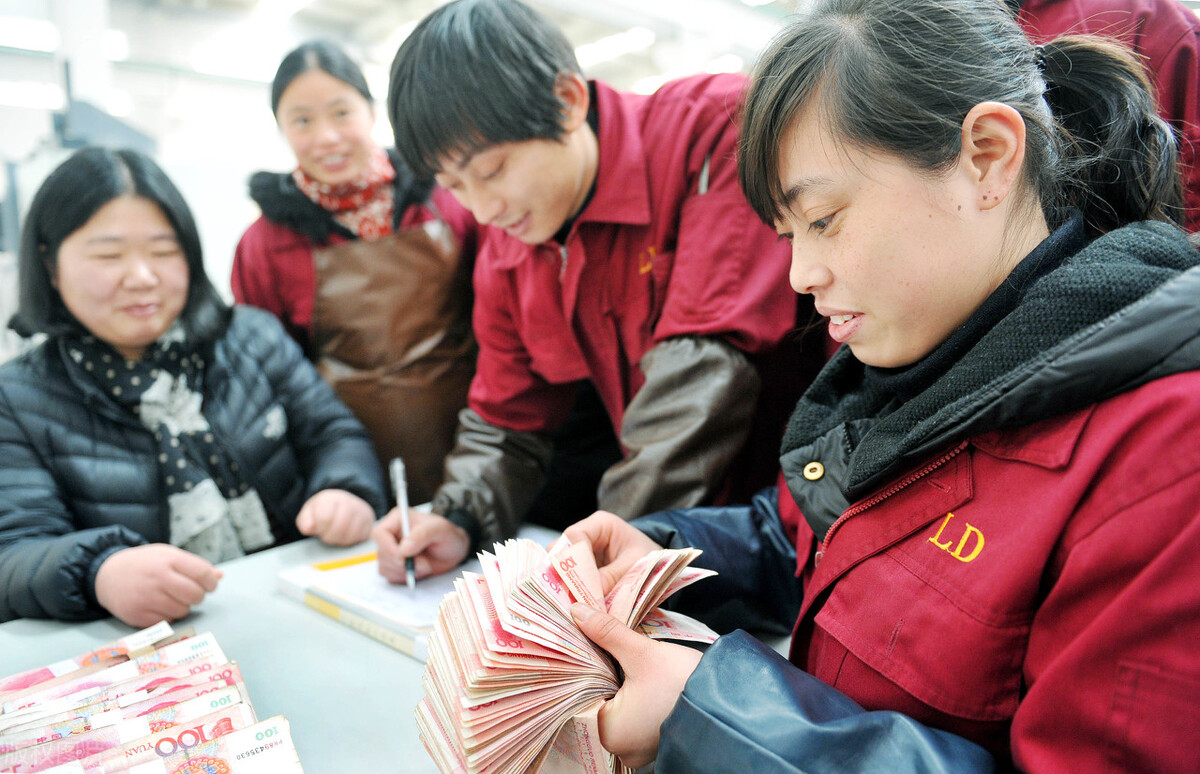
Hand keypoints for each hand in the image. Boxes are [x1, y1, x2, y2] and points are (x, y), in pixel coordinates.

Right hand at [94, 544, 222, 627]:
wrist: (107, 575)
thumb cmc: (145, 564)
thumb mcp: (168, 555)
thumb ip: (194, 566)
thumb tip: (219, 577)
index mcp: (168, 560)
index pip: (202, 573)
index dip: (211, 582)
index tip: (209, 585)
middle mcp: (158, 578)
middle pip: (195, 595)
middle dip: (198, 596)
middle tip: (191, 593)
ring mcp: (147, 598)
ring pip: (182, 611)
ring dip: (183, 607)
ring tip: (172, 597)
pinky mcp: (138, 615)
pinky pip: (166, 621)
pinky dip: (168, 615)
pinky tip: (159, 605)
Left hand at [296, 489, 374, 545]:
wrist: (345, 507)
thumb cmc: (324, 512)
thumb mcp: (309, 513)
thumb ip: (304, 521)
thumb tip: (308, 529)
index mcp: (331, 498)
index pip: (325, 517)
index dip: (319, 528)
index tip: (318, 528)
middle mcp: (349, 502)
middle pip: (339, 527)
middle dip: (329, 536)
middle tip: (326, 535)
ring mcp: (362, 513)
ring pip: (350, 535)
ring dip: (340, 541)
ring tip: (335, 536)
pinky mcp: (370, 524)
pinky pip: (360, 539)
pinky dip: (351, 542)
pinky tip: (345, 537)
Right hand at [372, 508, 468, 582]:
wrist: (453, 551)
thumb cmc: (447, 535)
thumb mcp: (440, 529)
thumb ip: (422, 534)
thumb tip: (402, 549)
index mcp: (398, 519)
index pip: (379, 533)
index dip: (387, 548)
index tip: (403, 558)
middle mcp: (391, 535)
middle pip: (381, 553)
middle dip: (402, 564)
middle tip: (424, 564)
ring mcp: (391, 551)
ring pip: (384, 567)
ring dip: (405, 571)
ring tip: (425, 566)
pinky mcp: (394, 566)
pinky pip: (391, 577)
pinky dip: (405, 577)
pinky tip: (419, 571)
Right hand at [565, 511, 661, 593]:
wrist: (659, 565)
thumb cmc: (651, 557)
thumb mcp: (637, 564)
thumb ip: (614, 576)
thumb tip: (593, 593)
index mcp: (601, 524)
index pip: (575, 535)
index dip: (573, 559)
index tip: (581, 582)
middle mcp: (587, 535)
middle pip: (561, 550)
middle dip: (564, 573)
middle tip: (571, 596)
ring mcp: (582, 553)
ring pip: (562, 566)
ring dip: (567, 584)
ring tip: (574, 602)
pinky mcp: (582, 569)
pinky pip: (570, 578)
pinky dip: (573, 591)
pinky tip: (578, 604)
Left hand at [572, 603, 702, 767]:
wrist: (730, 703)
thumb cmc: (686, 684)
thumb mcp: (642, 653)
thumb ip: (608, 633)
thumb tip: (578, 612)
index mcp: (610, 732)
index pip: (583, 694)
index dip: (585, 665)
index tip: (585, 642)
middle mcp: (621, 747)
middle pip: (601, 700)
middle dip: (604, 673)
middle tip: (604, 645)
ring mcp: (640, 747)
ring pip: (619, 706)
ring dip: (621, 684)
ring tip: (624, 660)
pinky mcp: (656, 740)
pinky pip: (636, 714)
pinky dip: (636, 696)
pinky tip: (640, 677)